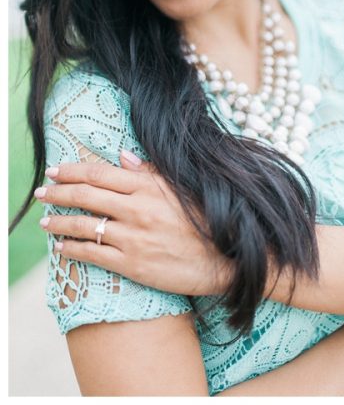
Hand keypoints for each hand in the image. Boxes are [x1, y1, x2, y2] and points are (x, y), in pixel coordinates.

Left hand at [37, 151, 230, 295]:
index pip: (100, 174)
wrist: (225, 260)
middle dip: (58, 193)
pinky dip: (72, 248)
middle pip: (85, 196)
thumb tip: (122, 156)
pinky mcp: (131, 263)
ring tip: (45, 220)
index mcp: (149, 187)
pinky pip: (91, 254)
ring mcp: (132, 237)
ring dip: (58, 221)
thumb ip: (150, 173)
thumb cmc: (207, 222)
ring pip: (82, 225)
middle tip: (42, 192)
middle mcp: (137, 209)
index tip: (55, 171)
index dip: (72, 171)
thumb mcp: (182, 190)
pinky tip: (62, 247)